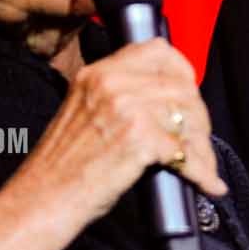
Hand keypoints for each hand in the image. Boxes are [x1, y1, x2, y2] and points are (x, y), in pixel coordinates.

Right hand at [0, 40, 225, 249]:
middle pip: (182, 87)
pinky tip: (207, 184)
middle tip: (200, 143)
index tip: (191, 91)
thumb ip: (118, 99)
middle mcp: (111, 83)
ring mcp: (126, 107)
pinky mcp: (138, 137)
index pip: (156, 50)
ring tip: (205, 167)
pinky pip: (186, 152)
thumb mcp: (82, 113)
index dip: (182, 71)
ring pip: (189, 117)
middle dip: (198, 118)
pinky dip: (201, 172)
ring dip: (203, 147)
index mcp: (97, 73)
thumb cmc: (63, 167)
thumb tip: (167, 105)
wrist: (42, 199)